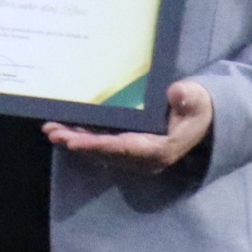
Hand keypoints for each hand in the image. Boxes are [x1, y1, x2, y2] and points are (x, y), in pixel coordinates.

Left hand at [47, 79, 213, 169]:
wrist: (200, 120)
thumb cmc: (196, 108)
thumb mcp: (197, 101)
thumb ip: (189, 98)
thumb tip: (177, 92)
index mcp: (159, 150)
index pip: (123, 149)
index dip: (97, 146)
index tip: (74, 142)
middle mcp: (142, 159)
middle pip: (104, 152)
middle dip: (77, 142)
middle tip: (53, 133)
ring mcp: (133, 156)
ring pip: (99, 150)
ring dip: (73, 140)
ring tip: (51, 130)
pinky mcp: (127, 150)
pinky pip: (101, 145)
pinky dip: (81, 138)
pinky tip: (62, 129)